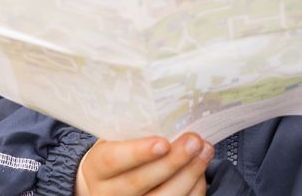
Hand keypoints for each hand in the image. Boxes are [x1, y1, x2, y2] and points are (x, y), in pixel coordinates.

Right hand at [74, 132, 212, 195]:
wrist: (109, 183)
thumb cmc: (119, 153)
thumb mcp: (117, 139)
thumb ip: (136, 131)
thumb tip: (172, 113)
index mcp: (97, 168)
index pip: (113, 161)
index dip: (139, 152)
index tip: (163, 142)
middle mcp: (108, 193)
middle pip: (139, 182)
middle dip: (171, 162)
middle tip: (194, 142)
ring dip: (189, 174)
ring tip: (205, 151)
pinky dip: (194, 188)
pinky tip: (201, 171)